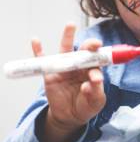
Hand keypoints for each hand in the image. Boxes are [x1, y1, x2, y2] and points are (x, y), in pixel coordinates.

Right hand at [35, 23, 105, 141]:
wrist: (70, 117)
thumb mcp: (95, 102)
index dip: (100, 58)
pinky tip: (35, 40)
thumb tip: (91, 82)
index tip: (102, 58)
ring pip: (66, 50)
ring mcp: (65, 68)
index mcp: (93, 71)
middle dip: (90, 46)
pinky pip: (43, 61)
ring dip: (68, 37)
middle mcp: (80, 66)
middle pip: (85, 52)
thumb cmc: (86, 106)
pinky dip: (38, 51)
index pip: (98, 61)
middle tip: (95, 44)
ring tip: (71, 25)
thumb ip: (95, 91)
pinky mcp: (51, 74)